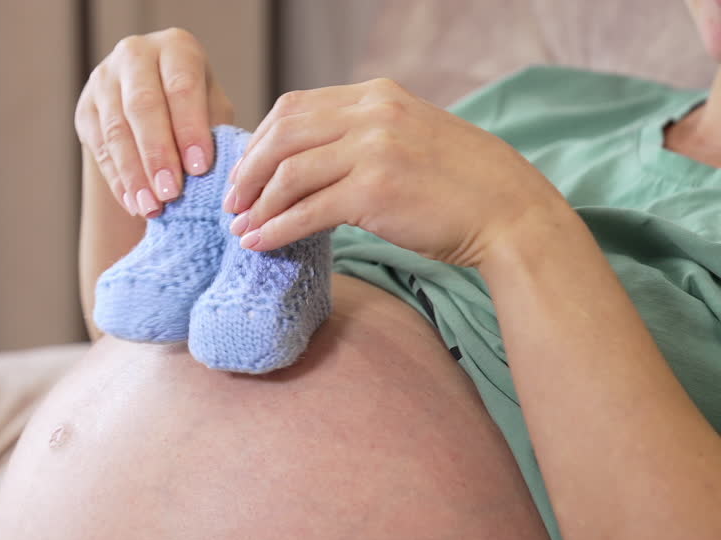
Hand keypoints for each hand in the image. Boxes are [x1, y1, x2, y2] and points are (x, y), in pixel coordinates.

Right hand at [75, 28, 234, 218]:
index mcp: (175, 48)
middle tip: (171, 193)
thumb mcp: (211, 110)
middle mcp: (135, 55)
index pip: (181, 86)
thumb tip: (219, 172)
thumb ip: (214, 132)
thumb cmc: (193, 109)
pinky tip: (134, 203)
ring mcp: (104, 81)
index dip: (189, 128)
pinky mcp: (85, 109)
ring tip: (152, 207)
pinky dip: (118, 181)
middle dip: (157, 154)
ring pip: (116, 130)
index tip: (200, 168)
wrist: (151, 107)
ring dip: (135, 174)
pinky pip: (99, 148)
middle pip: (143, 106)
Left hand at [224, 78, 576, 266]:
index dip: (259, 142)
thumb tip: (300, 161)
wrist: (508, 212)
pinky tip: (259, 243)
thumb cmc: (456, 185)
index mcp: (376, 95)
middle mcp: (372, 113)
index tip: (244, 172)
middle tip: (232, 202)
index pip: (294, 108)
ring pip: (289, 173)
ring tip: (241, 228)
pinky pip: (307, 210)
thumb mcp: (406, 138)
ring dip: (256, 204)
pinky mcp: (375, 190)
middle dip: (247, 171)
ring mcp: (374, 149)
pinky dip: (276, 228)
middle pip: (282, 135)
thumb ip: (358, 137)